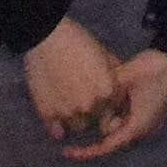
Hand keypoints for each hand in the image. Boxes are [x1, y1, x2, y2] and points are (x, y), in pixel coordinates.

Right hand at [23, 15, 125, 145]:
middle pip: (97, 118)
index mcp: (107, 90)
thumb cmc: (78, 41)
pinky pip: (57, 129)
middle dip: (93, 110)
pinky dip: (57, 125)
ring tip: (69, 103)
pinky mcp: (48, 114)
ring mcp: (68, 112)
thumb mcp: (104, 53)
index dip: (108, 101)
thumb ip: (114, 73)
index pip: (114, 106)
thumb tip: (120, 86)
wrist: (47, 37)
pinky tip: (57, 114)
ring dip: (75, 117)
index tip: (101, 94)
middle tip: (83, 96)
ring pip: (77, 125)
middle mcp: (90, 105)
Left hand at [62, 49, 166, 161]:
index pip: (107, 145)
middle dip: (104, 120)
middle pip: (115, 133)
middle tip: (98, 101)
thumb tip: (90, 100)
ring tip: (112, 91)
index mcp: (137, 126)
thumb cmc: (154, 70)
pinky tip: (121, 92)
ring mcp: (152, 120)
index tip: (67, 151)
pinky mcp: (155, 110)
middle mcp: (145, 128)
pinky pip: (132, 116)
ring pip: (123, 124)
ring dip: (114, 112)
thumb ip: (105, 93)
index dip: (86, 151)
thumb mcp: (124, 78)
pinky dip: (122, 109)